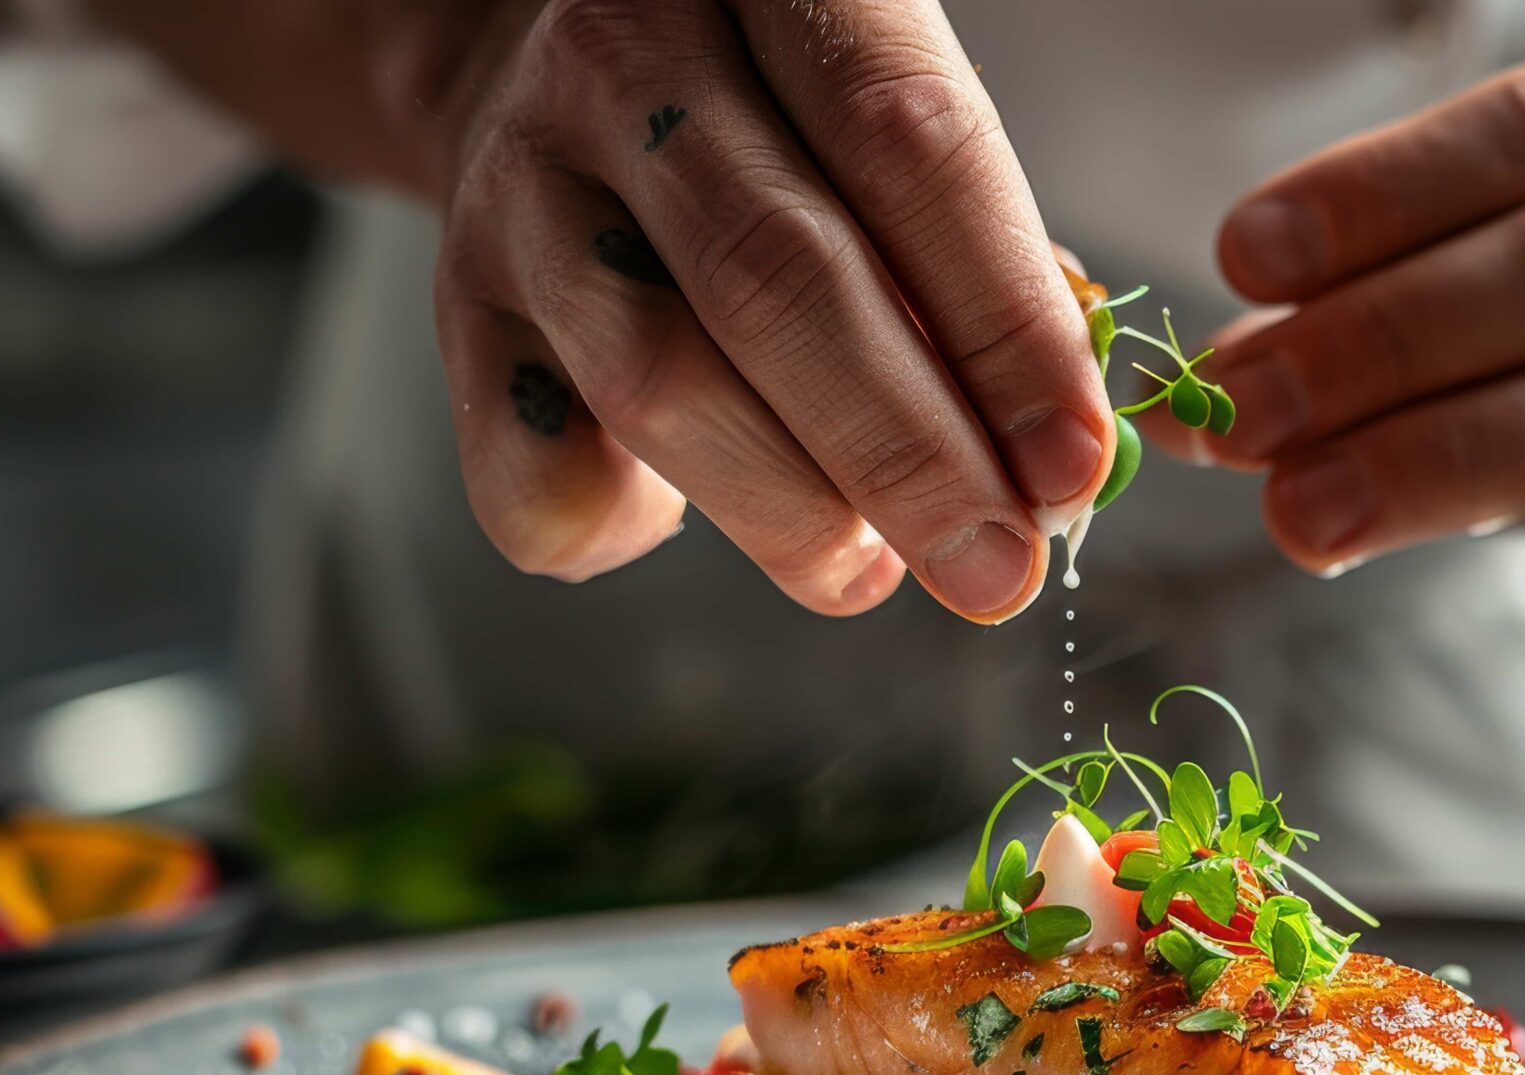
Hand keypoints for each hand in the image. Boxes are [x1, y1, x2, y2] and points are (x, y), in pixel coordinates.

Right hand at [422, 0, 1113, 619]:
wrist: (538, 61)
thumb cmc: (780, 122)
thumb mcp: (881, 122)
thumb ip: (972, 257)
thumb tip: (1055, 451)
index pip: (908, 147)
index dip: (1003, 326)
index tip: (1069, 465)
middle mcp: (625, 54)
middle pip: (780, 279)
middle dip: (910, 456)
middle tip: (995, 571)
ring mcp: (521, 179)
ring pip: (659, 378)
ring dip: (792, 511)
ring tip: (872, 568)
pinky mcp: (455, 300)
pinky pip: (529, 465)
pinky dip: (623, 531)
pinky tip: (695, 522)